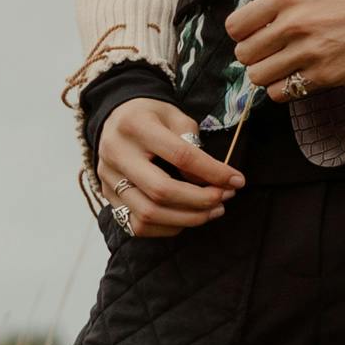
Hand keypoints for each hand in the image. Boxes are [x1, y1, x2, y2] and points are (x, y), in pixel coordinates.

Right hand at [98, 97, 244, 235]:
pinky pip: (137, 225)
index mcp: (136, 127)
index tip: (237, 181)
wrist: (115, 117)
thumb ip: (193, 146)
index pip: (181, 156)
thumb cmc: (152, 116)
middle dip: (200, 201)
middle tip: (224, 199)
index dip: (213, 172)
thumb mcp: (176, 116)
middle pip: (161, 191)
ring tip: (213, 211)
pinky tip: (187, 218)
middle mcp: (116, 154)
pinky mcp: (107, 196)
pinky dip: (167, 228)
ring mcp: (108, 178)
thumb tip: (211, 181)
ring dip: (187, 219)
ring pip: (147, 214)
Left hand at [229, 0, 344, 100]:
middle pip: (244, 54)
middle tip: (273, 53)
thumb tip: (270, 5)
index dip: (243, 33)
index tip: (256, 34)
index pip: (236, 25)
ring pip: (258, 77)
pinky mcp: (322, 77)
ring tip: (285, 67)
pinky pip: (280, 93)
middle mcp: (292, 24)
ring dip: (268, 74)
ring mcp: (307, 52)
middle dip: (256, 55)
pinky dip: (284, 89)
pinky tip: (298, 79)